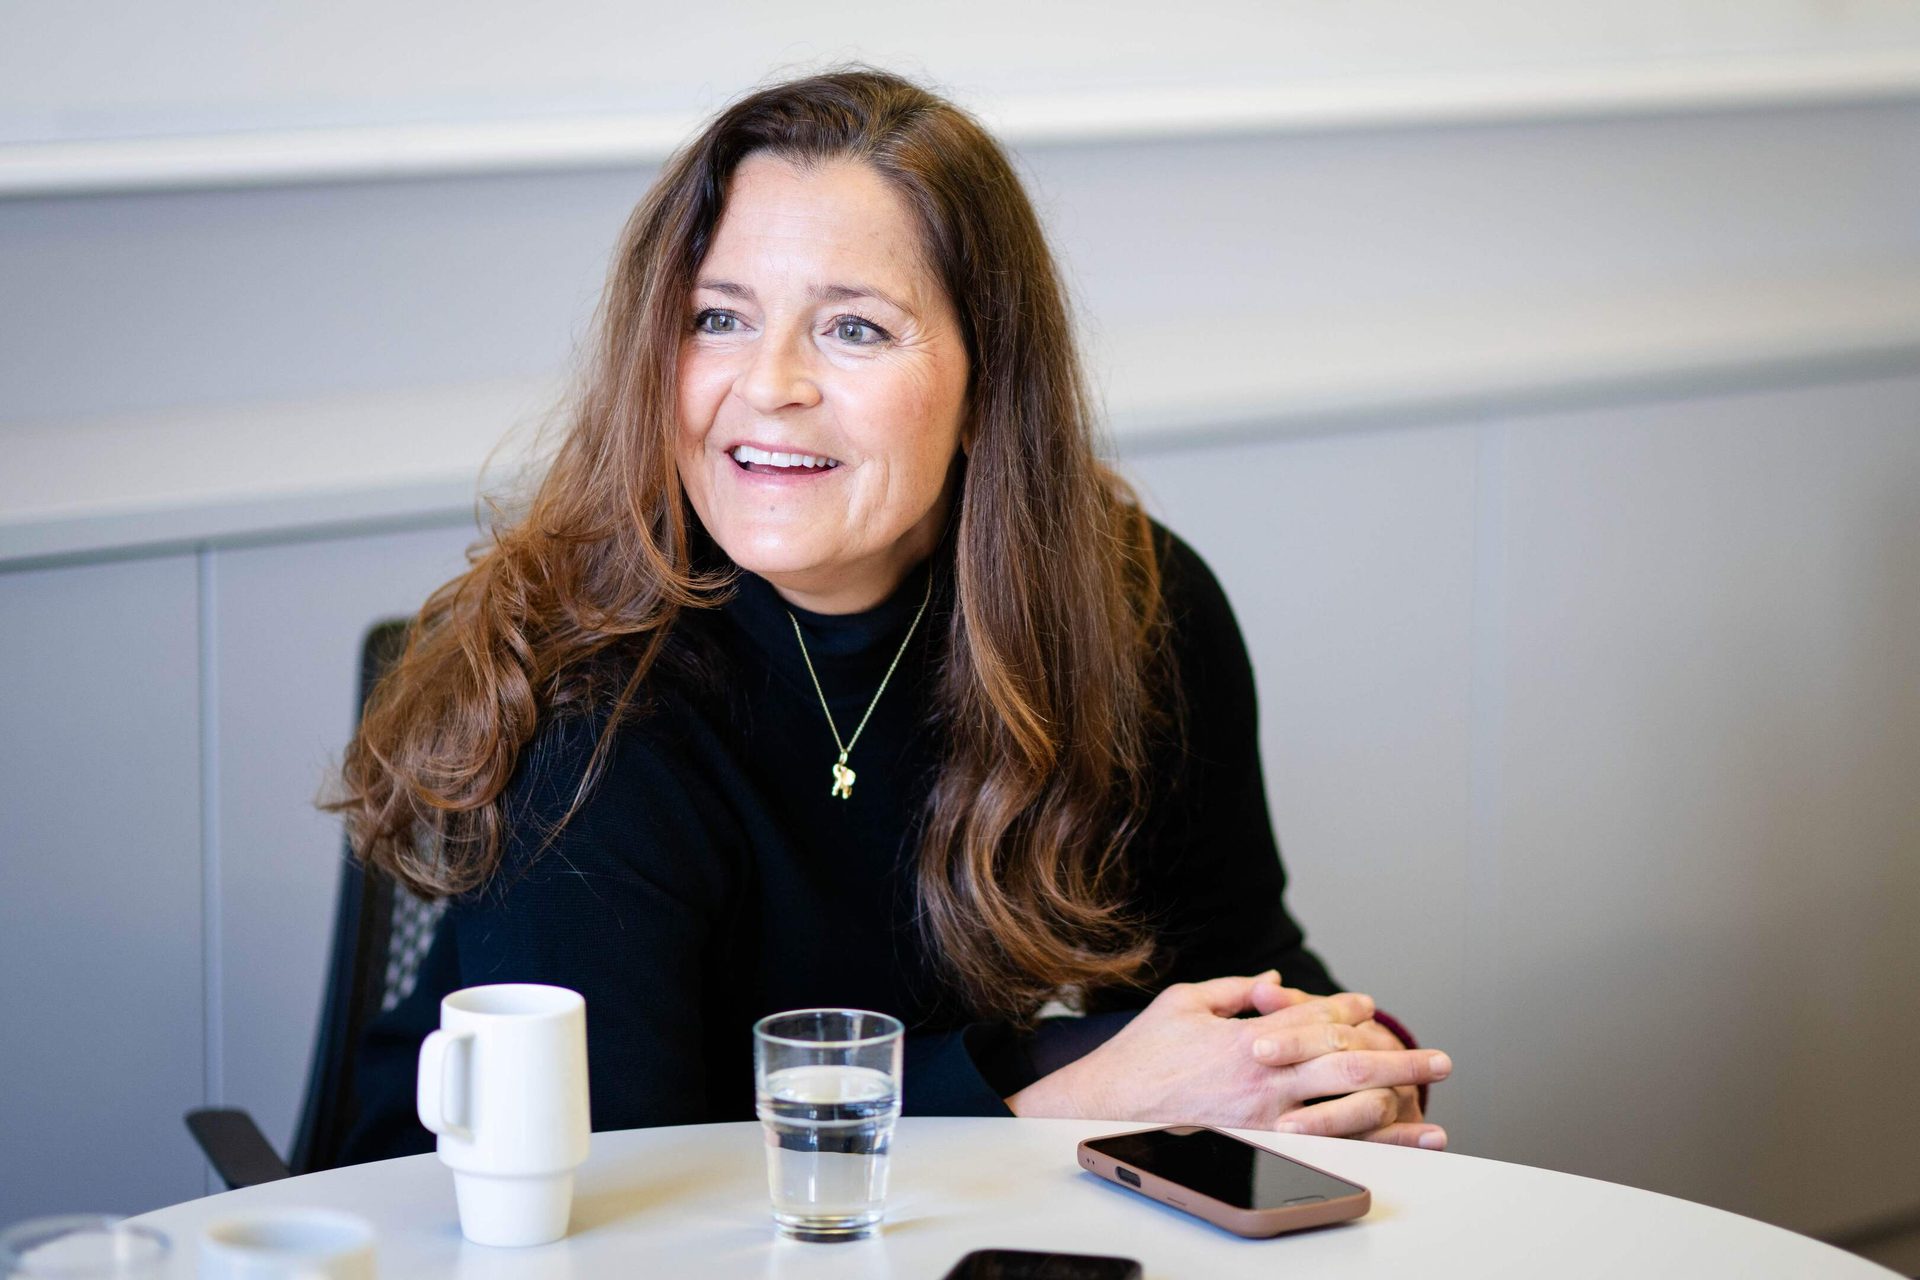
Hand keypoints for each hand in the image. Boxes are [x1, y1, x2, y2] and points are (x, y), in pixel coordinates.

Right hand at [1005, 972, 1449, 1144]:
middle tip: (1440, 1061)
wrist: (1105, 1109)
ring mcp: (1267, 1119)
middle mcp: (1267, 1078)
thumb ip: (1233, 990)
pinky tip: (1398, 1150)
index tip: (1369, 1006)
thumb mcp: (1184, 1002)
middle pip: (1349, 1067)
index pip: (1315, 1019)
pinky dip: (1371, 1150)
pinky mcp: (1260, 1149)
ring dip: (1398, 1109)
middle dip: (1399, 1062)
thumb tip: (1274, 983)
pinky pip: (1327, 1150)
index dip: (1346, 1011)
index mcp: (1250, 1036)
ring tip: (1435, 1108)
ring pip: (1347, 1113)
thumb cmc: (1140, 1056)